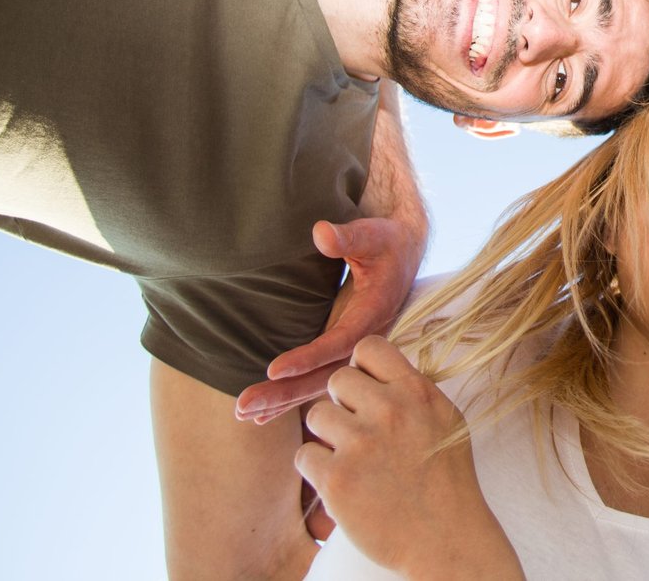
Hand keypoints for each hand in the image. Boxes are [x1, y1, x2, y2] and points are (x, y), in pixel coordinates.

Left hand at [235, 218, 421, 423]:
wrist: (404, 253)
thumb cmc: (386, 240)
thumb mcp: (372, 233)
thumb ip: (347, 236)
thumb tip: (320, 232)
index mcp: (376, 312)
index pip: (342, 341)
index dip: (310, 357)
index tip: (274, 370)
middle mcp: (367, 338)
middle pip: (327, 375)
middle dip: (286, 392)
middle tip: (244, 406)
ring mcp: (355, 349)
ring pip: (322, 383)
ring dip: (284, 400)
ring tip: (245, 414)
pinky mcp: (343, 350)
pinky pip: (320, 379)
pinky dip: (293, 397)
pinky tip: (264, 415)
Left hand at [297, 338, 522, 577]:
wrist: (447, 539)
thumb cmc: (448, 481)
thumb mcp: (445, 420)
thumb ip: (413, 392)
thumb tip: (381, 371)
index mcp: (416, 392)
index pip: (369, 347)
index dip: (361, 367)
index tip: (366, 390)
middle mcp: (390, 410)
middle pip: (337, 380)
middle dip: (342, 404)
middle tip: (357, 432)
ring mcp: (361, 443)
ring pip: (316, 415)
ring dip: (327, 437)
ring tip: (349, 459)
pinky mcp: (337, 478)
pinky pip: (305, 456)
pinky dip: (317, 471)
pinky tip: (342, 484)